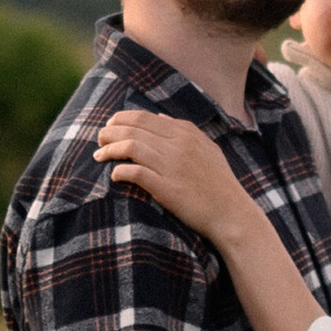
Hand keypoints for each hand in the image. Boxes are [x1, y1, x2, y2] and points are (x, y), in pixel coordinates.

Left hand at [94, 108, 249, 247]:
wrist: (231, 213)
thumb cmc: (219, 182)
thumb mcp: (207, 148)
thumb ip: (184, 129)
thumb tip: (159, 116)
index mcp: (185, 133)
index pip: (143, 117)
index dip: (120, 119)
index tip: (110, 127)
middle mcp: (177, 145)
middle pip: (133, 129)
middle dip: (109, 132)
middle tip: (99, 139)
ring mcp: (171, 166)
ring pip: (130, 147)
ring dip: (109, 149)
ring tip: (99, 156)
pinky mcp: (166, 188)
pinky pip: (135, 173)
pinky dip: (120, 171)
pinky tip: (114, 175)